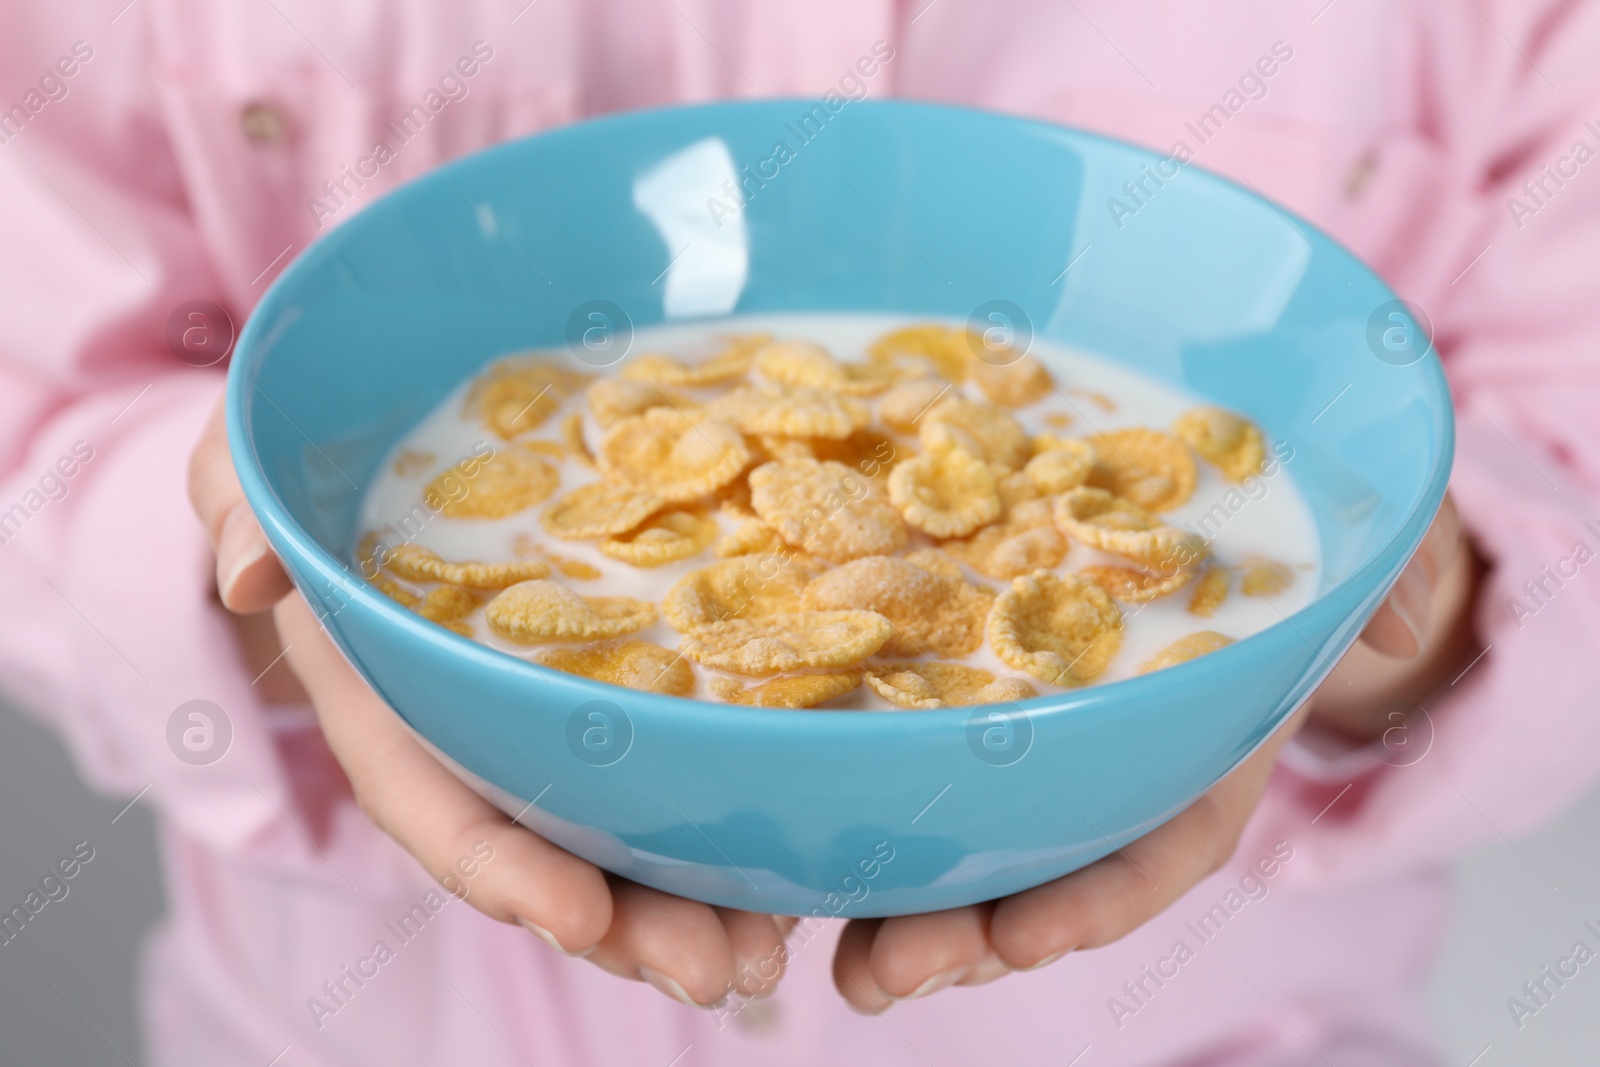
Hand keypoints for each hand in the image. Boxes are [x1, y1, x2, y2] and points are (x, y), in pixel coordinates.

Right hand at [188, 398, 786, 1007]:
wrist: (371, 472)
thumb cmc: (309, 473)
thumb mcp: (255, 464)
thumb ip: (235, 504)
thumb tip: (247, 574)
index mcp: (385, 708)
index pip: (438, 811)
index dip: (504, 872)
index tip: (579, 917)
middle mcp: (469, 745)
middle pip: (548, 860)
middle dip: (627, 928)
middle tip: (720, 971)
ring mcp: (540, 733)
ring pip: (615, 842)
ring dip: (688, 909)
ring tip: (768, 952)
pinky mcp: (605, 700)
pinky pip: (662, 773)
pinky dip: (717, 828)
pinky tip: (790, 867)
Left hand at [833, 495, 1473, 1010]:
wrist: (1232, 509)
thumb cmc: (1296, 541)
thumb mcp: (1364, 542)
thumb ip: (1391, 576)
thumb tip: (1399, 628)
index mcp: (1211, 740)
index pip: (1165, 840)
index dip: (1096, 896)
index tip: (1023, 937)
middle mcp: (1122, 761)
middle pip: (1045, 865)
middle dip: (966, 932)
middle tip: (882, 974)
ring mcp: (1045, 735)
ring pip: (973, 840)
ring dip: (901, 909)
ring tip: (837, 960)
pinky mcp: (973, 692)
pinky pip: (920, 760)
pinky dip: (867, 810)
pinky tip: (799, 856)